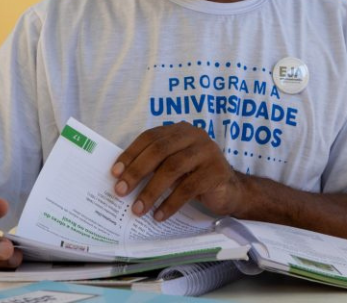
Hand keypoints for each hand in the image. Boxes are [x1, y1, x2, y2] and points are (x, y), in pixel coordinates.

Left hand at [110, 122, 244, 220]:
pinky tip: (159, 215)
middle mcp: (195, 136)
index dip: (131, 154)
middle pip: (159, 150)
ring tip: (137, 209)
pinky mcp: (216, 172)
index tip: (114, 173)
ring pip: (172, 168)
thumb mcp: (175, 165)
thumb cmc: (196, 176)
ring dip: (151, 190)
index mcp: (180, 130)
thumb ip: (155, 164)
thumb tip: (122, 178)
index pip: (150, 137)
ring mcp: (207, 152)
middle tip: (120, 191)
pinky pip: (188, 188)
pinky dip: (170, 203)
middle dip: (137, 171)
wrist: (231, 190)